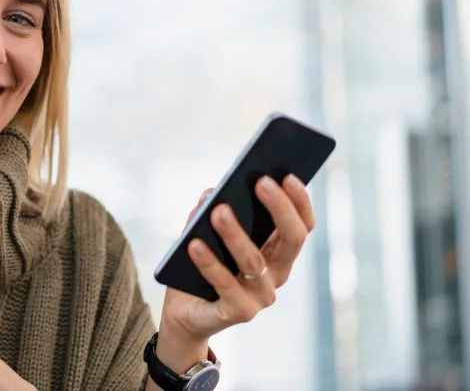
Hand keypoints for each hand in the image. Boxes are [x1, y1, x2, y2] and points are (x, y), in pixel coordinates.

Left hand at [156, 175, 314, 370]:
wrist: (185, 312)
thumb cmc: (201, 266)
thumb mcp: (205, 232)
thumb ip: (211, 211)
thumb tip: (213, 192)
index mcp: (278, 253)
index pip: (302, 226)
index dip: (299, 201)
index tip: (287, 174)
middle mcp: (277, 274)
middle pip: (291, 239)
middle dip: (279, 208)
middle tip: (261, 181)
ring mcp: (260, 295)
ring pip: (254, 261)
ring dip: (235, 234)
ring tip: (218, 211)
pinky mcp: (238, 312)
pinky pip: (225, 285)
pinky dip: (209, 263)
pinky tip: (194, 244)